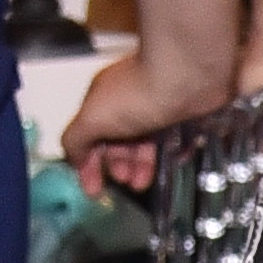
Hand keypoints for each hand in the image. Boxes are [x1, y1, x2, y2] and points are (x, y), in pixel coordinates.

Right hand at [58, 34, 237, 184]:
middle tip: (124, 181)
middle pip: (118, 142)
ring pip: (147, 142)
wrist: (188, 75)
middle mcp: (128, 101)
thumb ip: (75, 140)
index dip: (88, 164)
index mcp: (102, 101)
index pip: (89, 137)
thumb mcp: (92, 119)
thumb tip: (74, 158)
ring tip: (143, 180)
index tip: (92, 187)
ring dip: (143, 166)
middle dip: (118, 166)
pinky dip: (171, 153)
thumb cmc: (141, 88)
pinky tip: (171, 161)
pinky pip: (175, 138)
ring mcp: (156, 105)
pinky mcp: (184, 111)